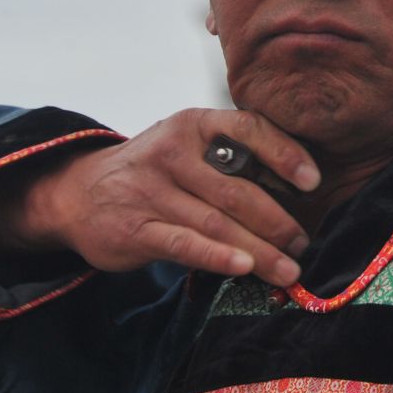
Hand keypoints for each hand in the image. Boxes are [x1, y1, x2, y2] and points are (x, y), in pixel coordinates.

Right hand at [18, 109, 322, 286]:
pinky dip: (218, 256)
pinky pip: (184, 244)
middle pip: (237, 189)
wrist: (79, 192)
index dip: (285, 154)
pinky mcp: (135, 229)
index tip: (314, 182)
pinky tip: (245, 267)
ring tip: (289, 267)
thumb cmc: (154, 170)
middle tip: (304, 242)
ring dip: (259, 249)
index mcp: (194, 124)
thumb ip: (231, 157)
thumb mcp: (188, 146)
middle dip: (278, 220)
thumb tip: (299, 190)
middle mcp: (172, 153)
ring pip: (217, 223)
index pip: (248, 129)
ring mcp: (151, 191)